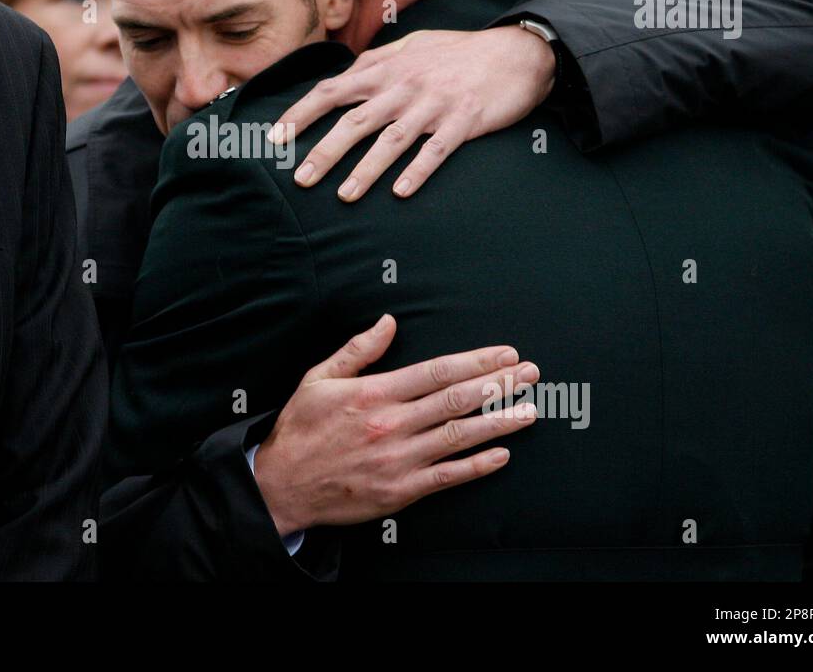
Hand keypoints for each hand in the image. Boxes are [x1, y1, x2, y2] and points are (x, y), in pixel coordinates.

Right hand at [252, 314, 538, 535]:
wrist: (282, 485)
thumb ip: (357, 350)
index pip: (438, 371)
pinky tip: (501, 455)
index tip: (504, 354)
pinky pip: (448, 476)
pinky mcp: (401, 490)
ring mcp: (399, 459)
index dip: (477, 361)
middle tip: (530, 373)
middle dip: (499, 384)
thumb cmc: (301, 430)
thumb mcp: (319, 379)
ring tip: (529, 410)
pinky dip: (477, 466)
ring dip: (499, 422)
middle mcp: (392, 424)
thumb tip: (388, 322)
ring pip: (460, 436)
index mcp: (375, 393)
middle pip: (457, 399)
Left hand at [269, 25, 554, 201]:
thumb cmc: (458, 52)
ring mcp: (434, 104)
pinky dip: (419, 171)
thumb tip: (342, 75)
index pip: (332, 90)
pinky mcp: (464, 121)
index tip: (276, 137)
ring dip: (366, 169)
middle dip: (325, 151)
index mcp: (387, 68)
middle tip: (301, 179)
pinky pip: (437, 150)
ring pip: (392, 140)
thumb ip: (376, 62)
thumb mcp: (411, 46)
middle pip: (355, 120)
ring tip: (344, 196)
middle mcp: (404, 86)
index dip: (301, 113)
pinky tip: (401, 193)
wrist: (516, 51)